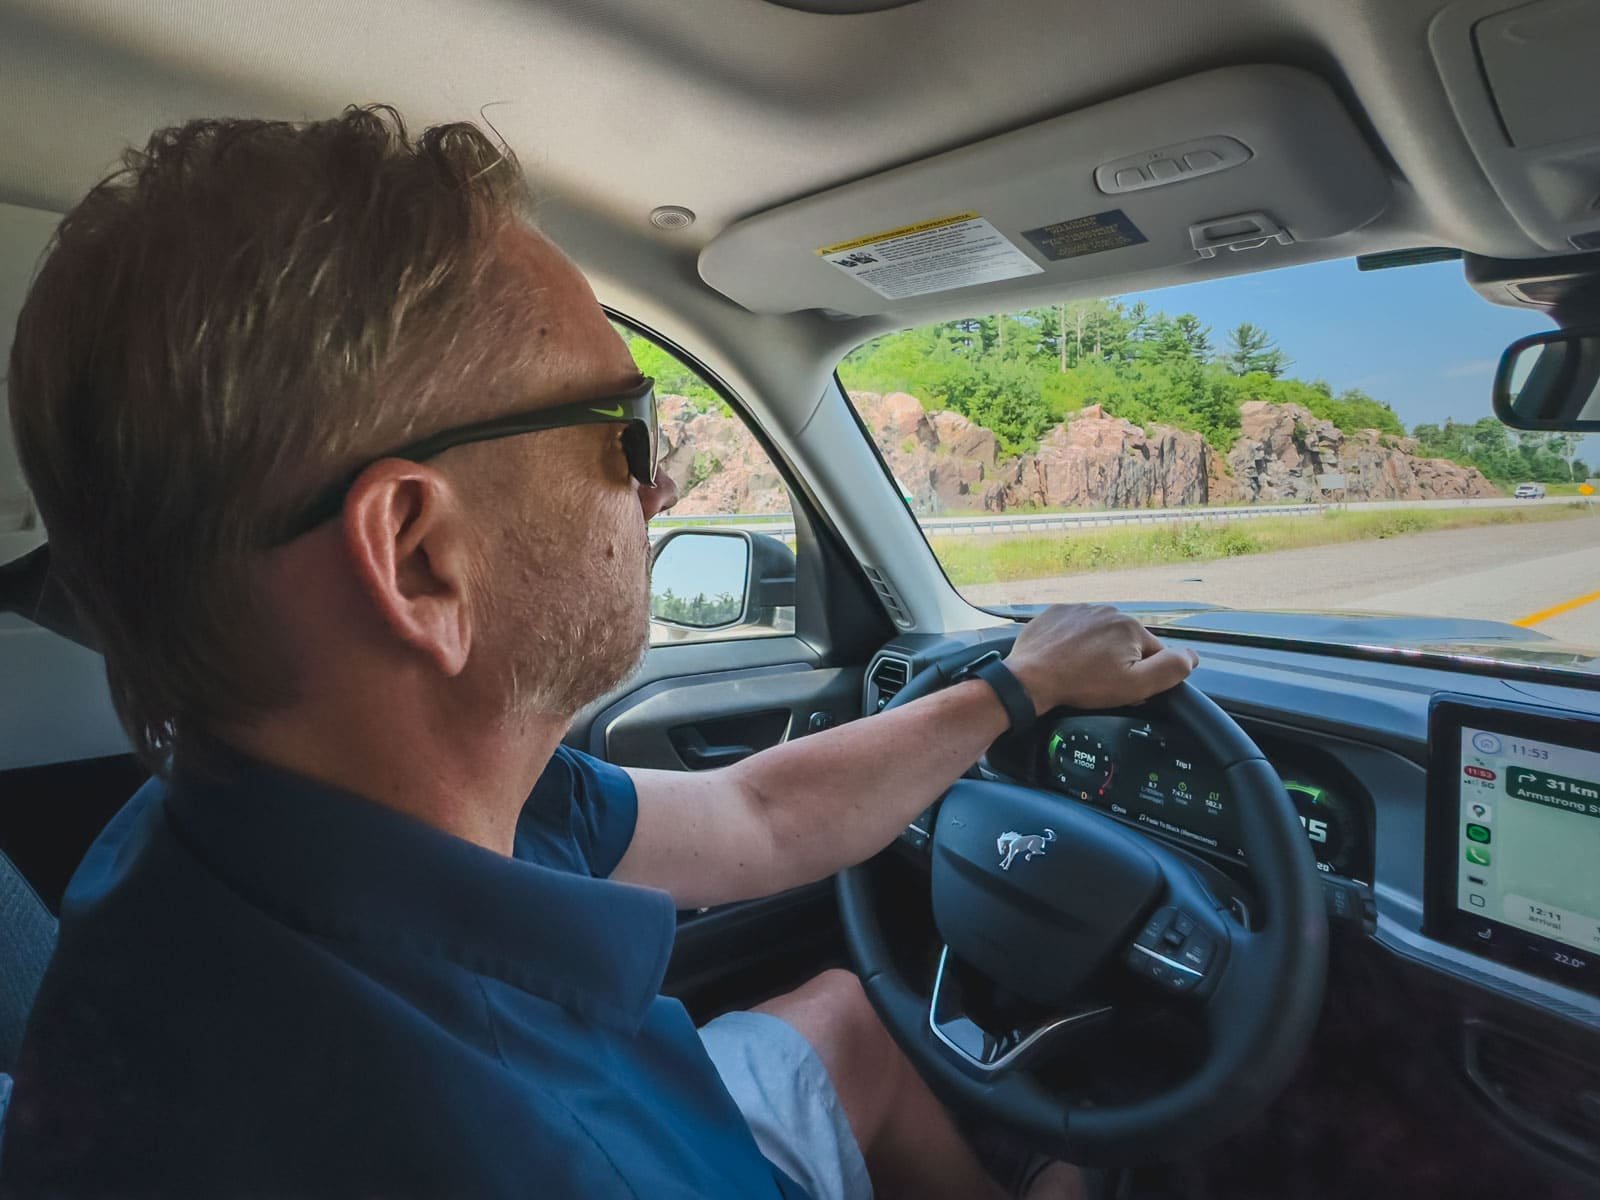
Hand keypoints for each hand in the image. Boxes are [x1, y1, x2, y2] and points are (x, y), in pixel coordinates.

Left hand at [1004, 604, 1197, 713]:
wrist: (1030, 678)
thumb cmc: (1082, 684)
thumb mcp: (1135, 685)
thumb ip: (1170, 669)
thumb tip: (1192, 655)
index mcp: (1131, 626)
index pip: (1152, 653)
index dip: (1142, 675)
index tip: (1123, 687)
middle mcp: (1108, 610)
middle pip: (1126, 643)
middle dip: (1119, 662)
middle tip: (1099, 682)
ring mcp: (1080, 608)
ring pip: (1100, 635)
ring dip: (1096, 651)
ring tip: (1080, 672)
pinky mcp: (1056, 613)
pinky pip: (1075, 629)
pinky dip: (1074, 643)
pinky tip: (1066, 659)